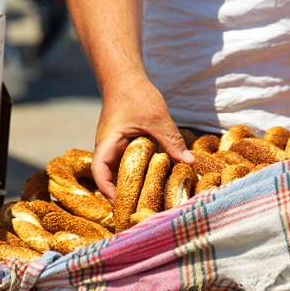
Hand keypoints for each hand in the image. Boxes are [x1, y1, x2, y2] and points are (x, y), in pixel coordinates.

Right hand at [91, 76, 192, 199]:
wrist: (125, 78)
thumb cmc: (136, 94)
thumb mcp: (158, 118)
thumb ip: (171, 141)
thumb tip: (189, 163)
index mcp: (108, 142)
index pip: (100, 172)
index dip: (108, 190)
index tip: (122, 204)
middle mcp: (108, 148)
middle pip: (108, 178)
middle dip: (121, 195)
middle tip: (137, 212)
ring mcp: (114, 147)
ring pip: (118, 172)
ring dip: (129, 186)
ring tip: (145, 204)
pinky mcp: (123, 145)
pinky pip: (127, 164)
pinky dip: (137, 174)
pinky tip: (152, 183)